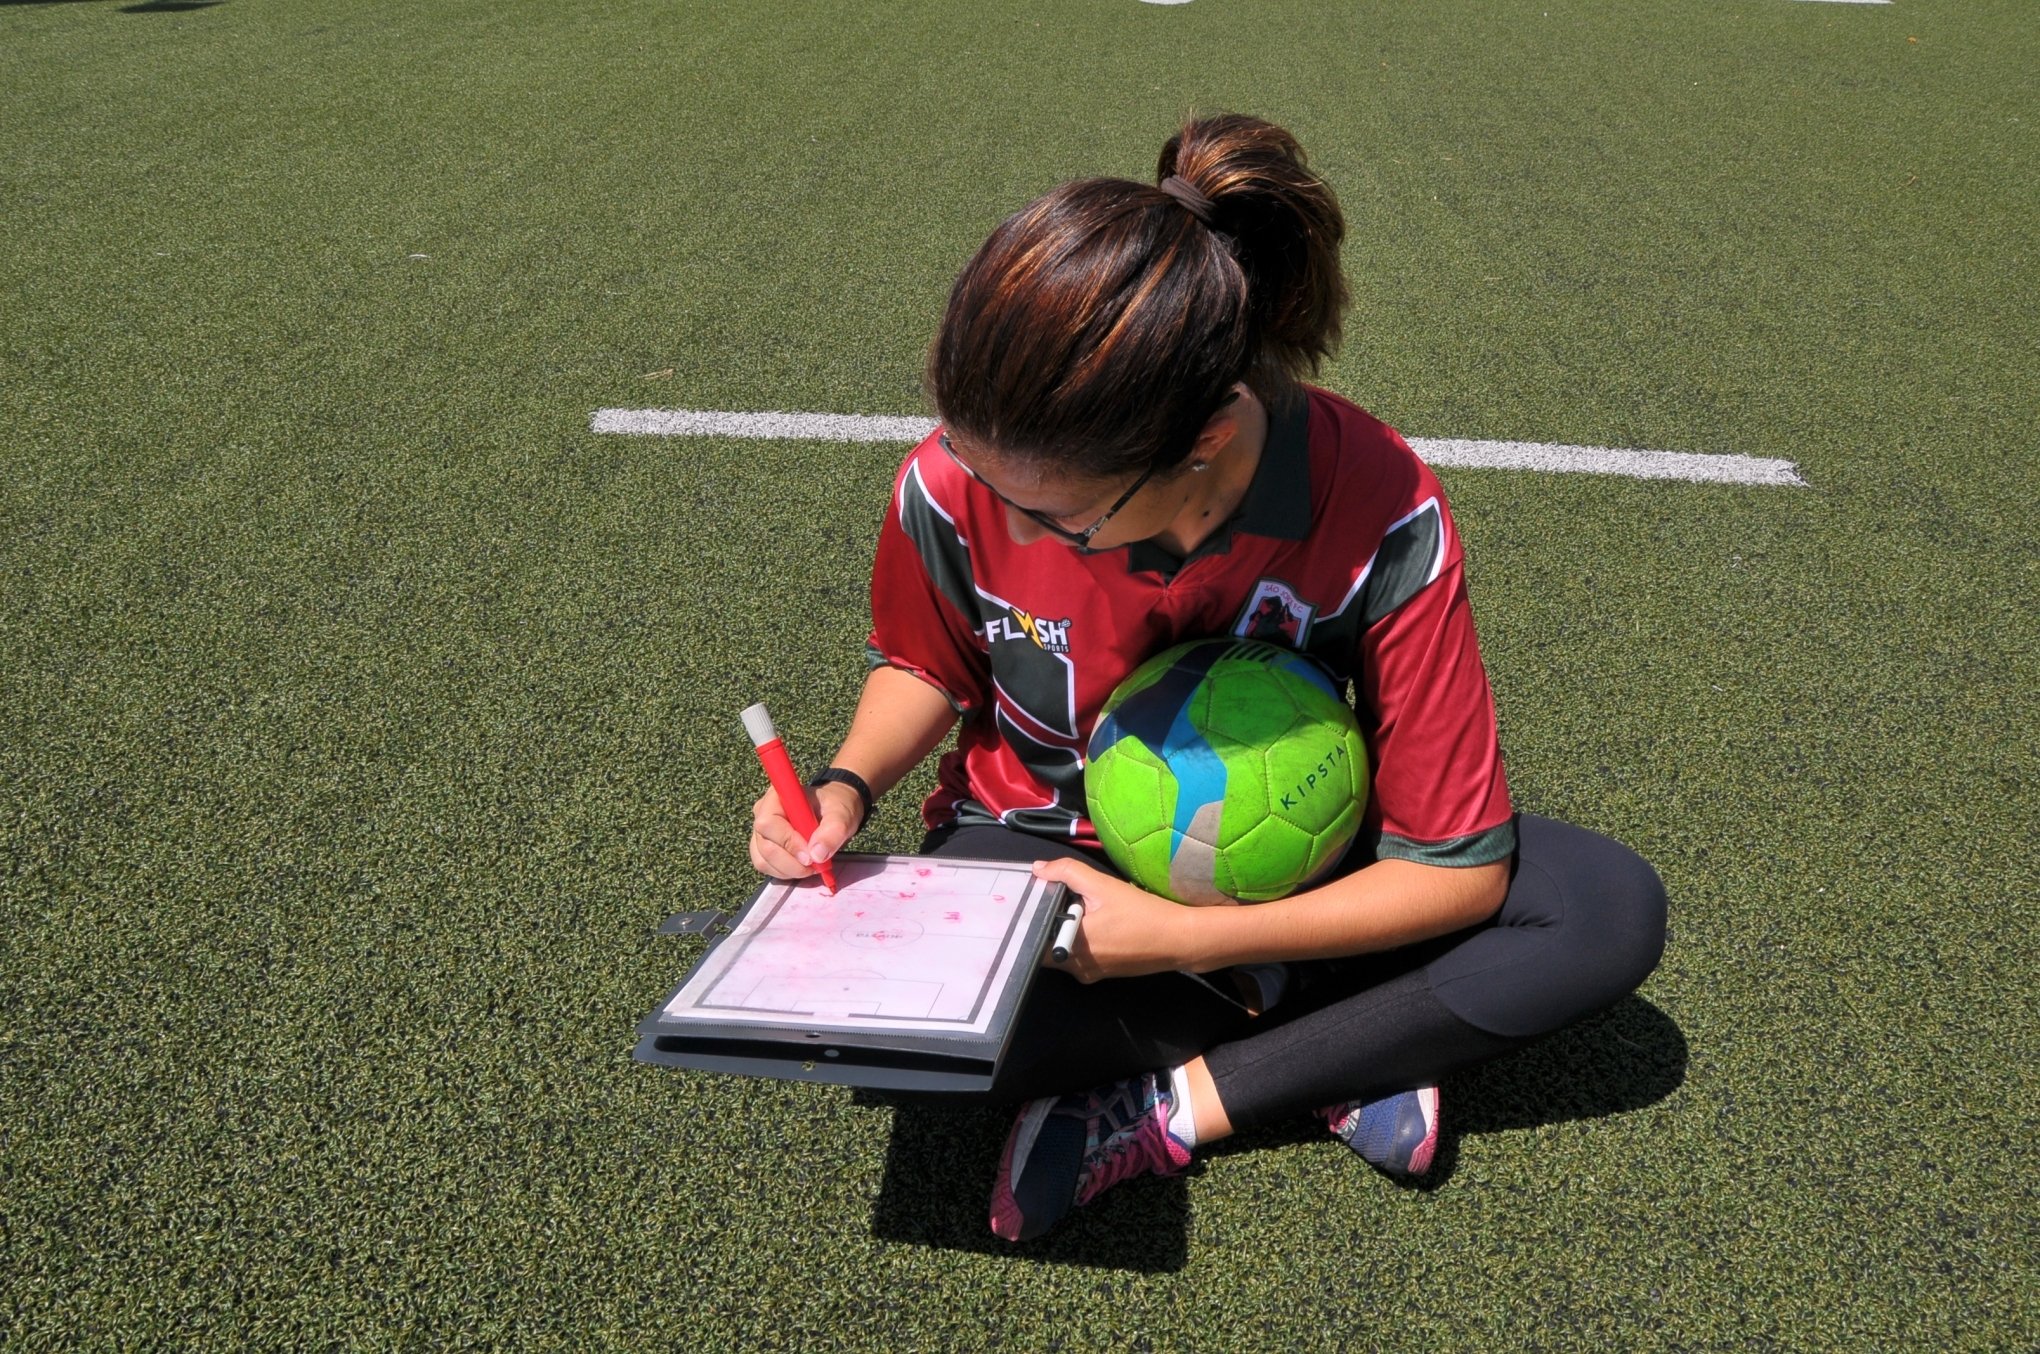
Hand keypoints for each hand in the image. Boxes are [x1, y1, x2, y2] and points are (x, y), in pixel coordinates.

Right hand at [748, 780, 863, 880]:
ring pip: (764, 861)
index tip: (811, 855)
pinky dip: (787, 873)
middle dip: (792, 862)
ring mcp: (760, 833)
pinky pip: (767, 868)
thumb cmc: (835, 807)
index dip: (788, 842)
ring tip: (813, 864)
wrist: (834, 812)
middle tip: (816, 864)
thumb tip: (817, 854)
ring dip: (790, 870)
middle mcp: (762, 813)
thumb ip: (833, 830)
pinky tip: (804, 867)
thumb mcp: (841, 814)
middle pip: (765, 846)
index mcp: (776, 797)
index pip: (769, 823)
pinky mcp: (762, 849)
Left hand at [1030, 856, 1198, 981]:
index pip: (1031, 939)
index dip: (1027, 920)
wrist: (1178, 940)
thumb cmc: (1140, 913)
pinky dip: (1079, 940)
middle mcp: (1075, 968)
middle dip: (1047, 923)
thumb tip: (1037, 869)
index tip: (1027, 900)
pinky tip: (1094, 922)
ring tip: (1075, 907)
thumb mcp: (1103, 886)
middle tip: (1051, 899)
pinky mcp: (1102, 974)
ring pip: (1062, 951)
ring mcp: (1089, 974)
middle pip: (1045, 946)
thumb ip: (1067, 872)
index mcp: (1069, 948)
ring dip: (1064, 931)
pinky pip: (1078, 957)